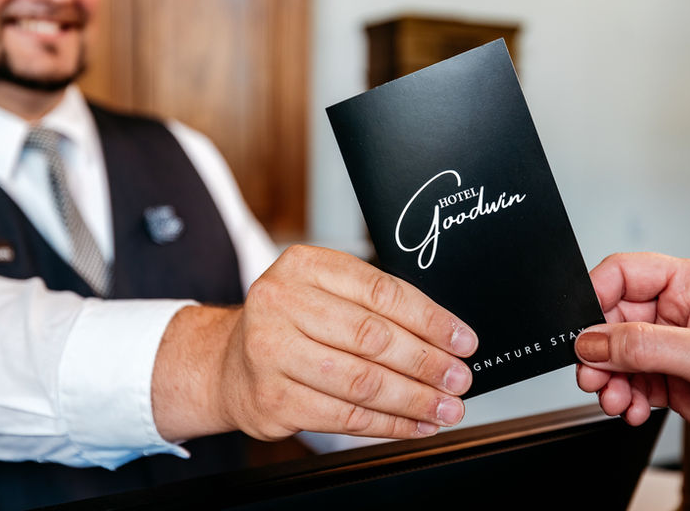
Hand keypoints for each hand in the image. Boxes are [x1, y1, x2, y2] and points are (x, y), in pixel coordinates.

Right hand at [152, 245, 477, 442]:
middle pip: (373, 338)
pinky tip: (414, 424)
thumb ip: (373, 304)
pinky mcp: (273, 399)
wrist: (227, 361)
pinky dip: (388, 424)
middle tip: (459, 378)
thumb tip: (444, 336)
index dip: (430, 320)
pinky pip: (344, 417)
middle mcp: (281, 303)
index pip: (381, 292)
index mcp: (303, 266)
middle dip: (426, 363)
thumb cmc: (289, 322)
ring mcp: (271, 353)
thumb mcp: (322, 291)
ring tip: (445, 407)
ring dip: (413, 399)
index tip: (462, 341)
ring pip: (361, 382)